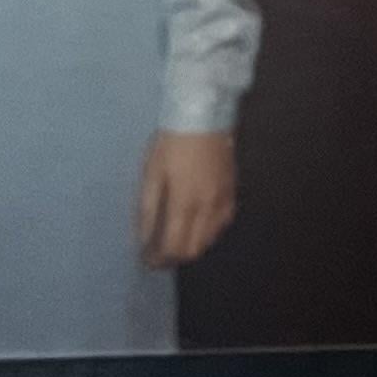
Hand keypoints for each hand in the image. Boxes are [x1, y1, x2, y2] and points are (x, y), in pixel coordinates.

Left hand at [137, 130, 235, 268]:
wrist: (203, 115)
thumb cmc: (171, 143)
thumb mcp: (152, 173)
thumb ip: (148, 210)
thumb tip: (143, 240)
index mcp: (185, 203)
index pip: (174, 247)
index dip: (159, 260)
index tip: (147, 260)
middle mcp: (207, 208)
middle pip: (194, 249)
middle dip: (175, 257)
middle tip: (160, 253)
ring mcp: (223, 201)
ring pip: (210, 240)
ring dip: (192, 246)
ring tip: (177, 238)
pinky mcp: (232, 192)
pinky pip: (223, 224)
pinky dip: (209, 232)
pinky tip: (198, 225)